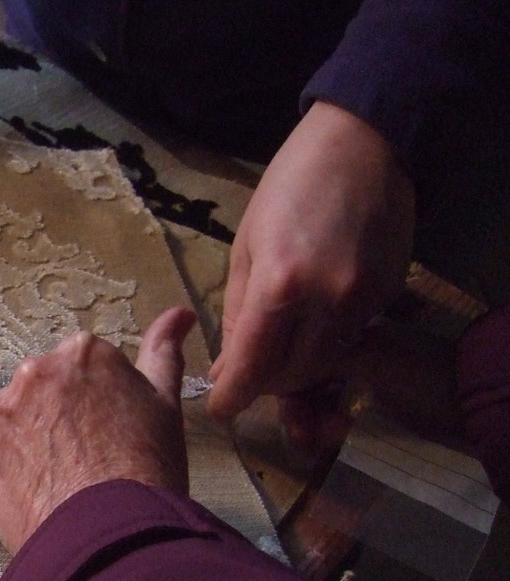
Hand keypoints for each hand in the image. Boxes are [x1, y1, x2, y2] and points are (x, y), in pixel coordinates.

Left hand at [0, 308, 194, 553]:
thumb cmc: (147, 473)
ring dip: (21, 432)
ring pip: (8, 409)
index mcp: (85, 353)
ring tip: (48, 475)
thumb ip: (164, 353)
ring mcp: (1, 407)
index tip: (106, 432)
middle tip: (82, 459)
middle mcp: (37, 369)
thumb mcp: (167, 407)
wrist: (112, 534)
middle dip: (56, 415)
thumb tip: (177, 315)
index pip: (83, 367)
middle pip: (42, 385)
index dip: (95, 403)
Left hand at [207, 101, 415, 424]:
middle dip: (264, 383)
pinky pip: (350, 340)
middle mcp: (327, 299)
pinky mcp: (388, 295)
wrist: (364, 145)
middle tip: (246, 371)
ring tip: (278, 346)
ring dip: (296, 367)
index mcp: (279, 283)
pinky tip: (312, 318)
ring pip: (324, 364)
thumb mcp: (247, 247)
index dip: (232, 396)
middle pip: (290, 375)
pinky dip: (326, 343)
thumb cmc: (290, 188)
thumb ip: (238, 313)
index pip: (252, 366)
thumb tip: (228, 368)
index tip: (220, 408)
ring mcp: (363, 299)